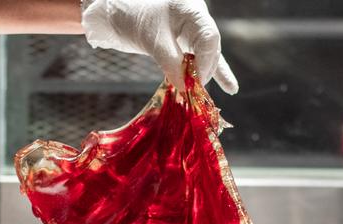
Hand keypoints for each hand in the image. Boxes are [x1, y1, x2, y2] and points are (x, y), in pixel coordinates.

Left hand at [81, 0, 238, 93]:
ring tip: (218, 92)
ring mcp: (190, 30)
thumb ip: (170, 63)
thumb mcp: (151, 40)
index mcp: (192, 10)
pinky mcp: (182, 41)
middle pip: (210, 48)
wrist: (112, 10)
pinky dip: (210, 72)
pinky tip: (230, 87)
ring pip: (205, 54)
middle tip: (194, 92)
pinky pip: (200, 57)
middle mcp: (195, 19)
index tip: (194, 83)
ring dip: (204, 74)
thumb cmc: (132, 15)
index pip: (209, 39)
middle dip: (203, 71)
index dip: (204, 63)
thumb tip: (186, 88)